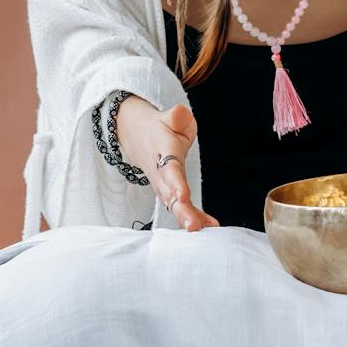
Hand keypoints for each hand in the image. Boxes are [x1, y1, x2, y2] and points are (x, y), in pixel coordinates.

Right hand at [114, 97, 219, 230]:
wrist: (137, 136)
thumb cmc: (160, 128)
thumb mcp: (169, 116)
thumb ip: (176, 117)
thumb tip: (180, 115)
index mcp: (163, 152)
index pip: (170, 170)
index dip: (176, 183)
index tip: (183, 197)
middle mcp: (161, 173)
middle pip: (170, 194)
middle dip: (182, 212)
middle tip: (194, 227)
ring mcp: (163, 185)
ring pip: (173, 205)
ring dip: (187, 218)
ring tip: (201, 230)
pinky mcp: (169, 192)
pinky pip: (180, 206)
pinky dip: (193, 217)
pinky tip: (208, 226)